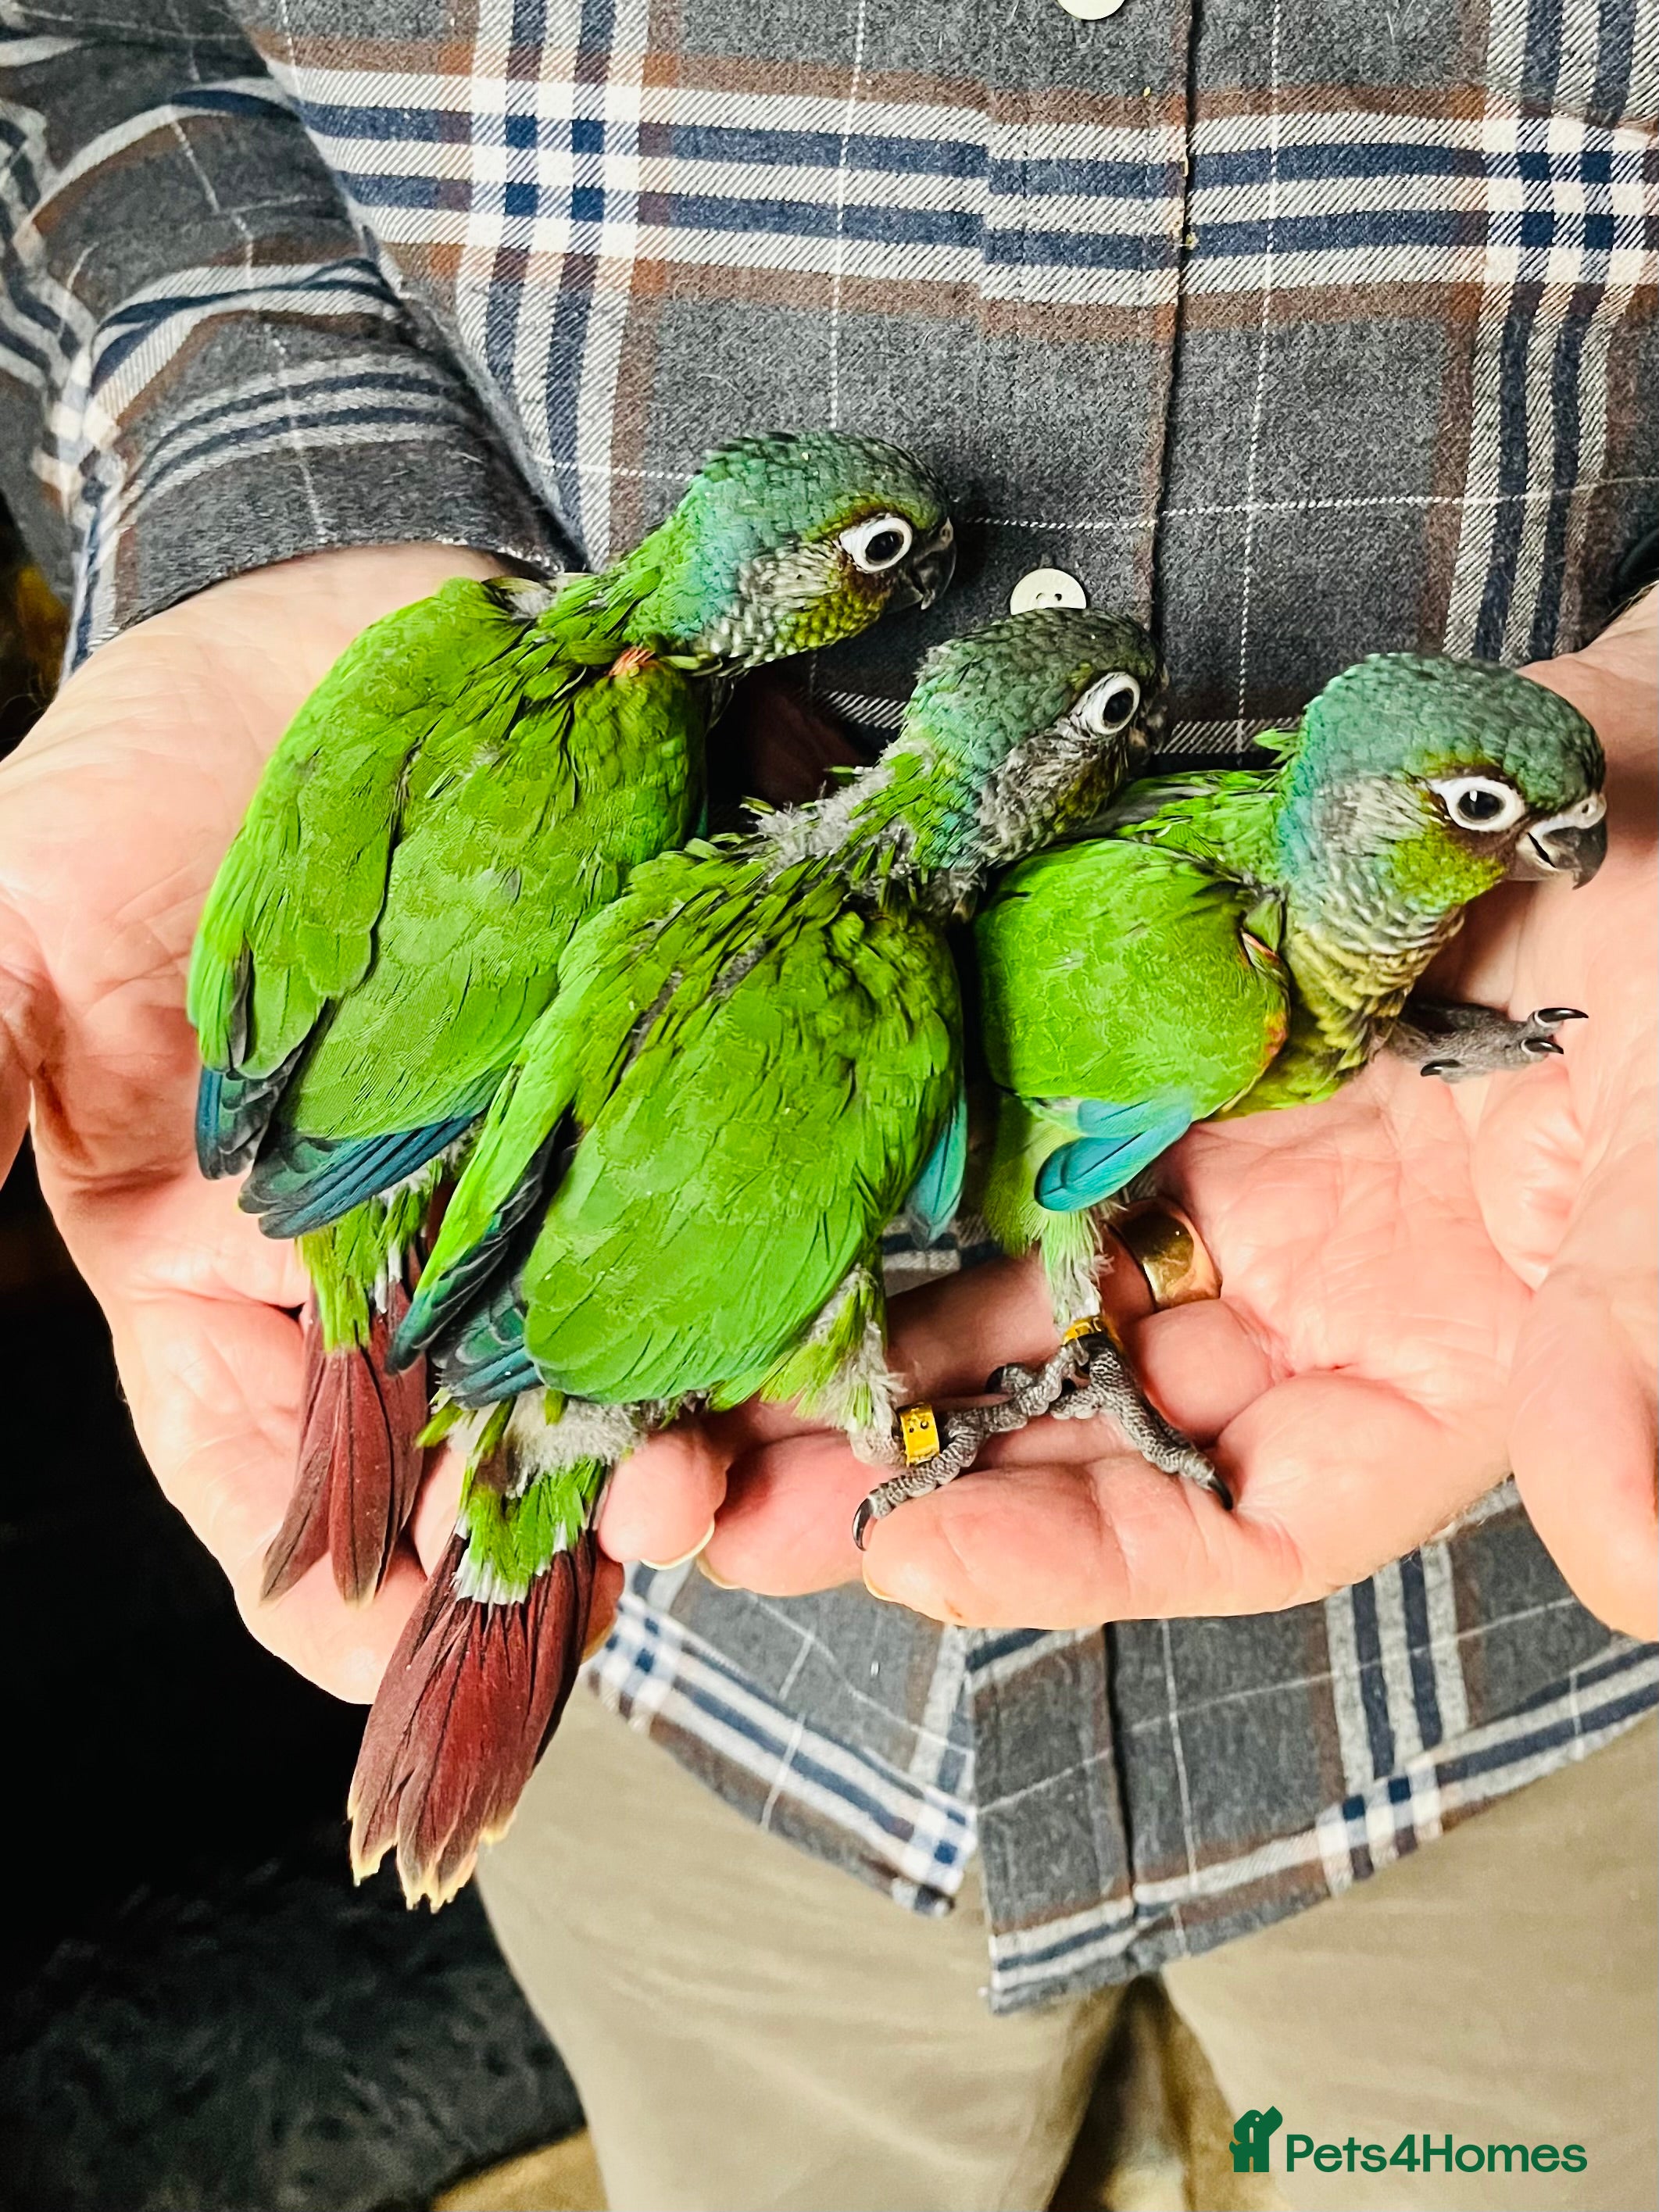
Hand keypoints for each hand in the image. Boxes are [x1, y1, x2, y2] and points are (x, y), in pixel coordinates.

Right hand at [0, 554, 870, 1699]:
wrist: (349, 616)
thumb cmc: (159, 779)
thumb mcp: (10, 921)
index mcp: (260, 1277)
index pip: (295, 1481)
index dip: (347, 1594)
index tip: (411, 1636)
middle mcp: (437, 1262)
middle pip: (516, 1458)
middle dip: (593, 1528)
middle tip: (665, 1528)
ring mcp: (586, 1176)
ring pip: (670, 1368)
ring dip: (746, 1437)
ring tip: (802, 1471)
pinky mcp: (708, 1080)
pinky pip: (790, 1204)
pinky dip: (842, 1270)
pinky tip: (892, 1312)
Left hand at [608, 594, 1657, 1640]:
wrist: (1641, 759)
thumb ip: (1643, 1346)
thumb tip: (1633, 1554)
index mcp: (1426, 1376)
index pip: (1235, 1529)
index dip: (1070, 1561)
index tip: (905, 1556)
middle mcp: (1303, 1304)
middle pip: (1080, 1439)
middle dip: (892, 1477)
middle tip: (702, 1502)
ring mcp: (1225, 1185)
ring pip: (1019, 1309)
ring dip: (861, 1349)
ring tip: (691, 1381)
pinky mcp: (1162, 1069)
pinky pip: (1018, 1149)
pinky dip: (915, 1187)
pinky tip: (797, 1205)